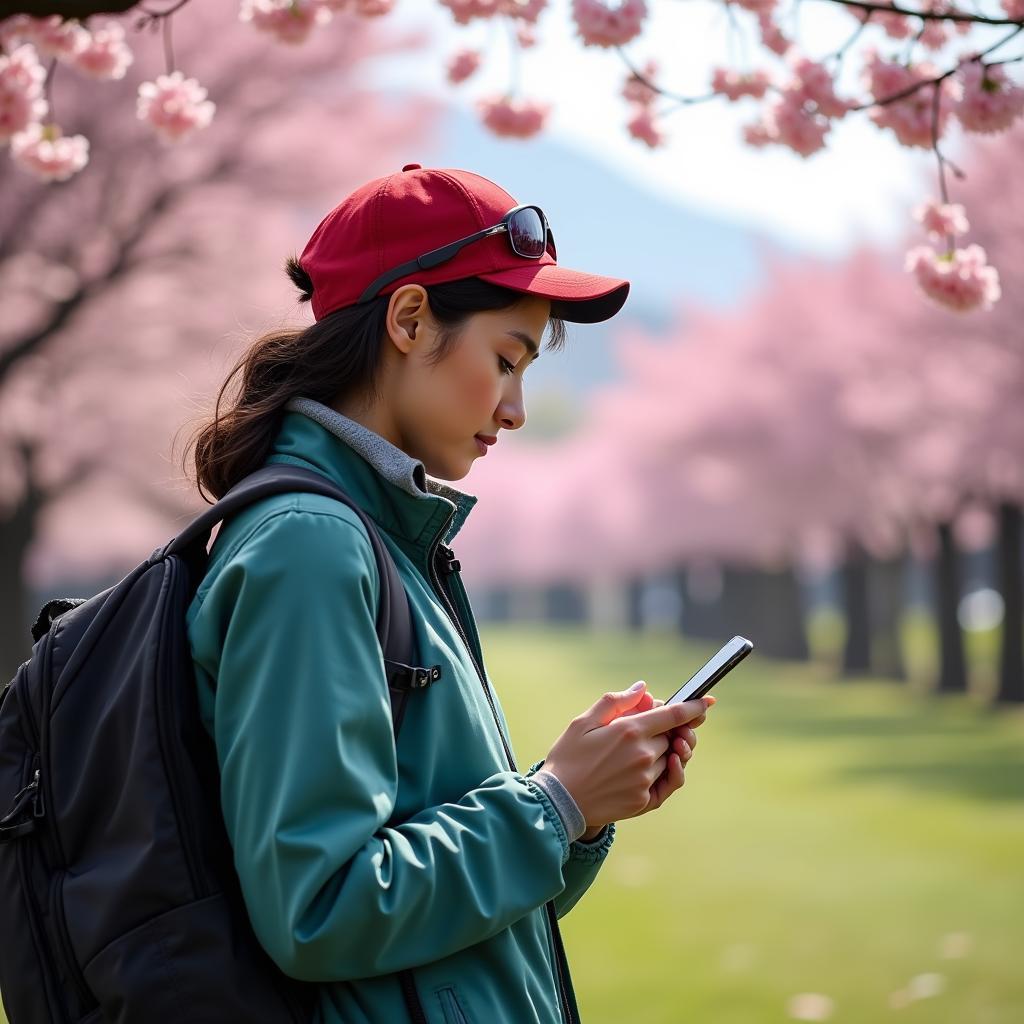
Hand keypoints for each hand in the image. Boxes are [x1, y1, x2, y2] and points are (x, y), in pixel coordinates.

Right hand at [542, 683, 712, 829]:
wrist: (558, 801)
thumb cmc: (568, 757)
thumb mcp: (584, 722)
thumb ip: (615, 702)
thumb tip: (643, 689)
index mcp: (630, 731)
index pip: (674, 715)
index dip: (694, 707)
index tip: (707, 702)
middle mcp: (643, 755)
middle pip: (673, 736)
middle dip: (669, 729)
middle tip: (652, 727)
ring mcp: (646, 779)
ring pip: (670, 758)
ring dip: (665, 750)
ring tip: (643, 749)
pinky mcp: (645, 800)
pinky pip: (669, 782)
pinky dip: (672, 772)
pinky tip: (666, 765)